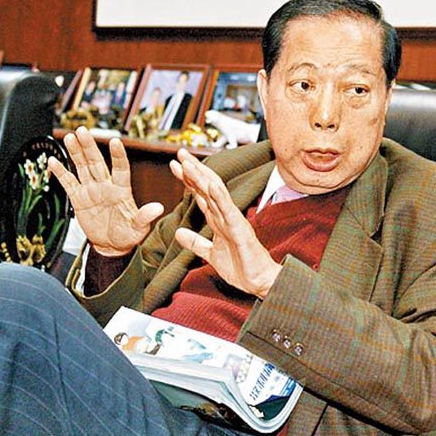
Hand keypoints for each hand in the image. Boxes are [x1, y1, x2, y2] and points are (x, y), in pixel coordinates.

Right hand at [48, 127, 163, 255]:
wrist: (111, 246)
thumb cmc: (128, 236)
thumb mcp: (138, 229)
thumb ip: (145, 217)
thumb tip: (158, 208)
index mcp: (121, 190)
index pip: (121, 169)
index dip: (118, 156)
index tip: (115, 141)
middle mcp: (105, 186)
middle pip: (96, 162)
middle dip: (89, 146)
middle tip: (83, 131)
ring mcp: (91, 190)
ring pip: (82, 167)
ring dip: (76, 152)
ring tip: (70, 137)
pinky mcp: (79, 199)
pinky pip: (69, 183)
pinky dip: (60, 172)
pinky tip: (53, 160)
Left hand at [169, 149, 281, 298]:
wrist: (260, 282)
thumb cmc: (241, 268)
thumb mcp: (210, 255)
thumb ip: (195, 243)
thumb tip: (178, 233)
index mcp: (219, 220)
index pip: (201, 195)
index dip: (188, 180)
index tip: (175, 166)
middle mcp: (226, 216)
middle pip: (207, 187)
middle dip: (193, 170)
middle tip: (179, 153)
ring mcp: (233, 220)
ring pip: (216, 193)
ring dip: (201, 177)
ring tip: (188, 162)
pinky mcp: (240, 230)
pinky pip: (229, 210)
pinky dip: (220, 196)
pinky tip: (210, 183)